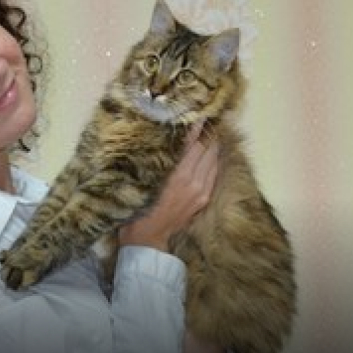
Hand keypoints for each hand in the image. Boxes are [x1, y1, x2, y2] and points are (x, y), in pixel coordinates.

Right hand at [118, 121, 219, 251]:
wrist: (147, 238)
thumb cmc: (138, 207)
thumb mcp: (144, 180)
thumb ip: (157, 159)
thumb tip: (164, 137)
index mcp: (177, 176)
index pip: (192, 143)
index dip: (196, 127)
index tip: (199, 113)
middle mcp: (193, 181)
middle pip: (206, 149)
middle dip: (207, 133)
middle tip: (205, 119)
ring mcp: (201, 191)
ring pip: (213, 160)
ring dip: (212, 145)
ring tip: (209, 131)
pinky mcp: (204, 198)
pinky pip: (214, 173)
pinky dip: (213, 160)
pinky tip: (210, 152)